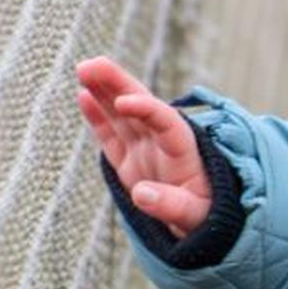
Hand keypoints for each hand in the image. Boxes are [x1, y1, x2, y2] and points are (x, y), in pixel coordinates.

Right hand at [76, 56, 214, 237]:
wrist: (202, 224)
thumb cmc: (204, 217)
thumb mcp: (194, 216)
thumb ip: (172, 205)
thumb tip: (141, 194)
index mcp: (183, 150)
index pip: (165, 121)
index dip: (145, 109)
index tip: (124, 103)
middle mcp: (162, 142)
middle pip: (140, 105)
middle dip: (118, 83)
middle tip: (92, 64)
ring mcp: (144, 149)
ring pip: (121, 114)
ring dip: (104, 90)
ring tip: (84, 68)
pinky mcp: (129, 161)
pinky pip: (111, 134)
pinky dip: (98, 116)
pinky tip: (84, 94)